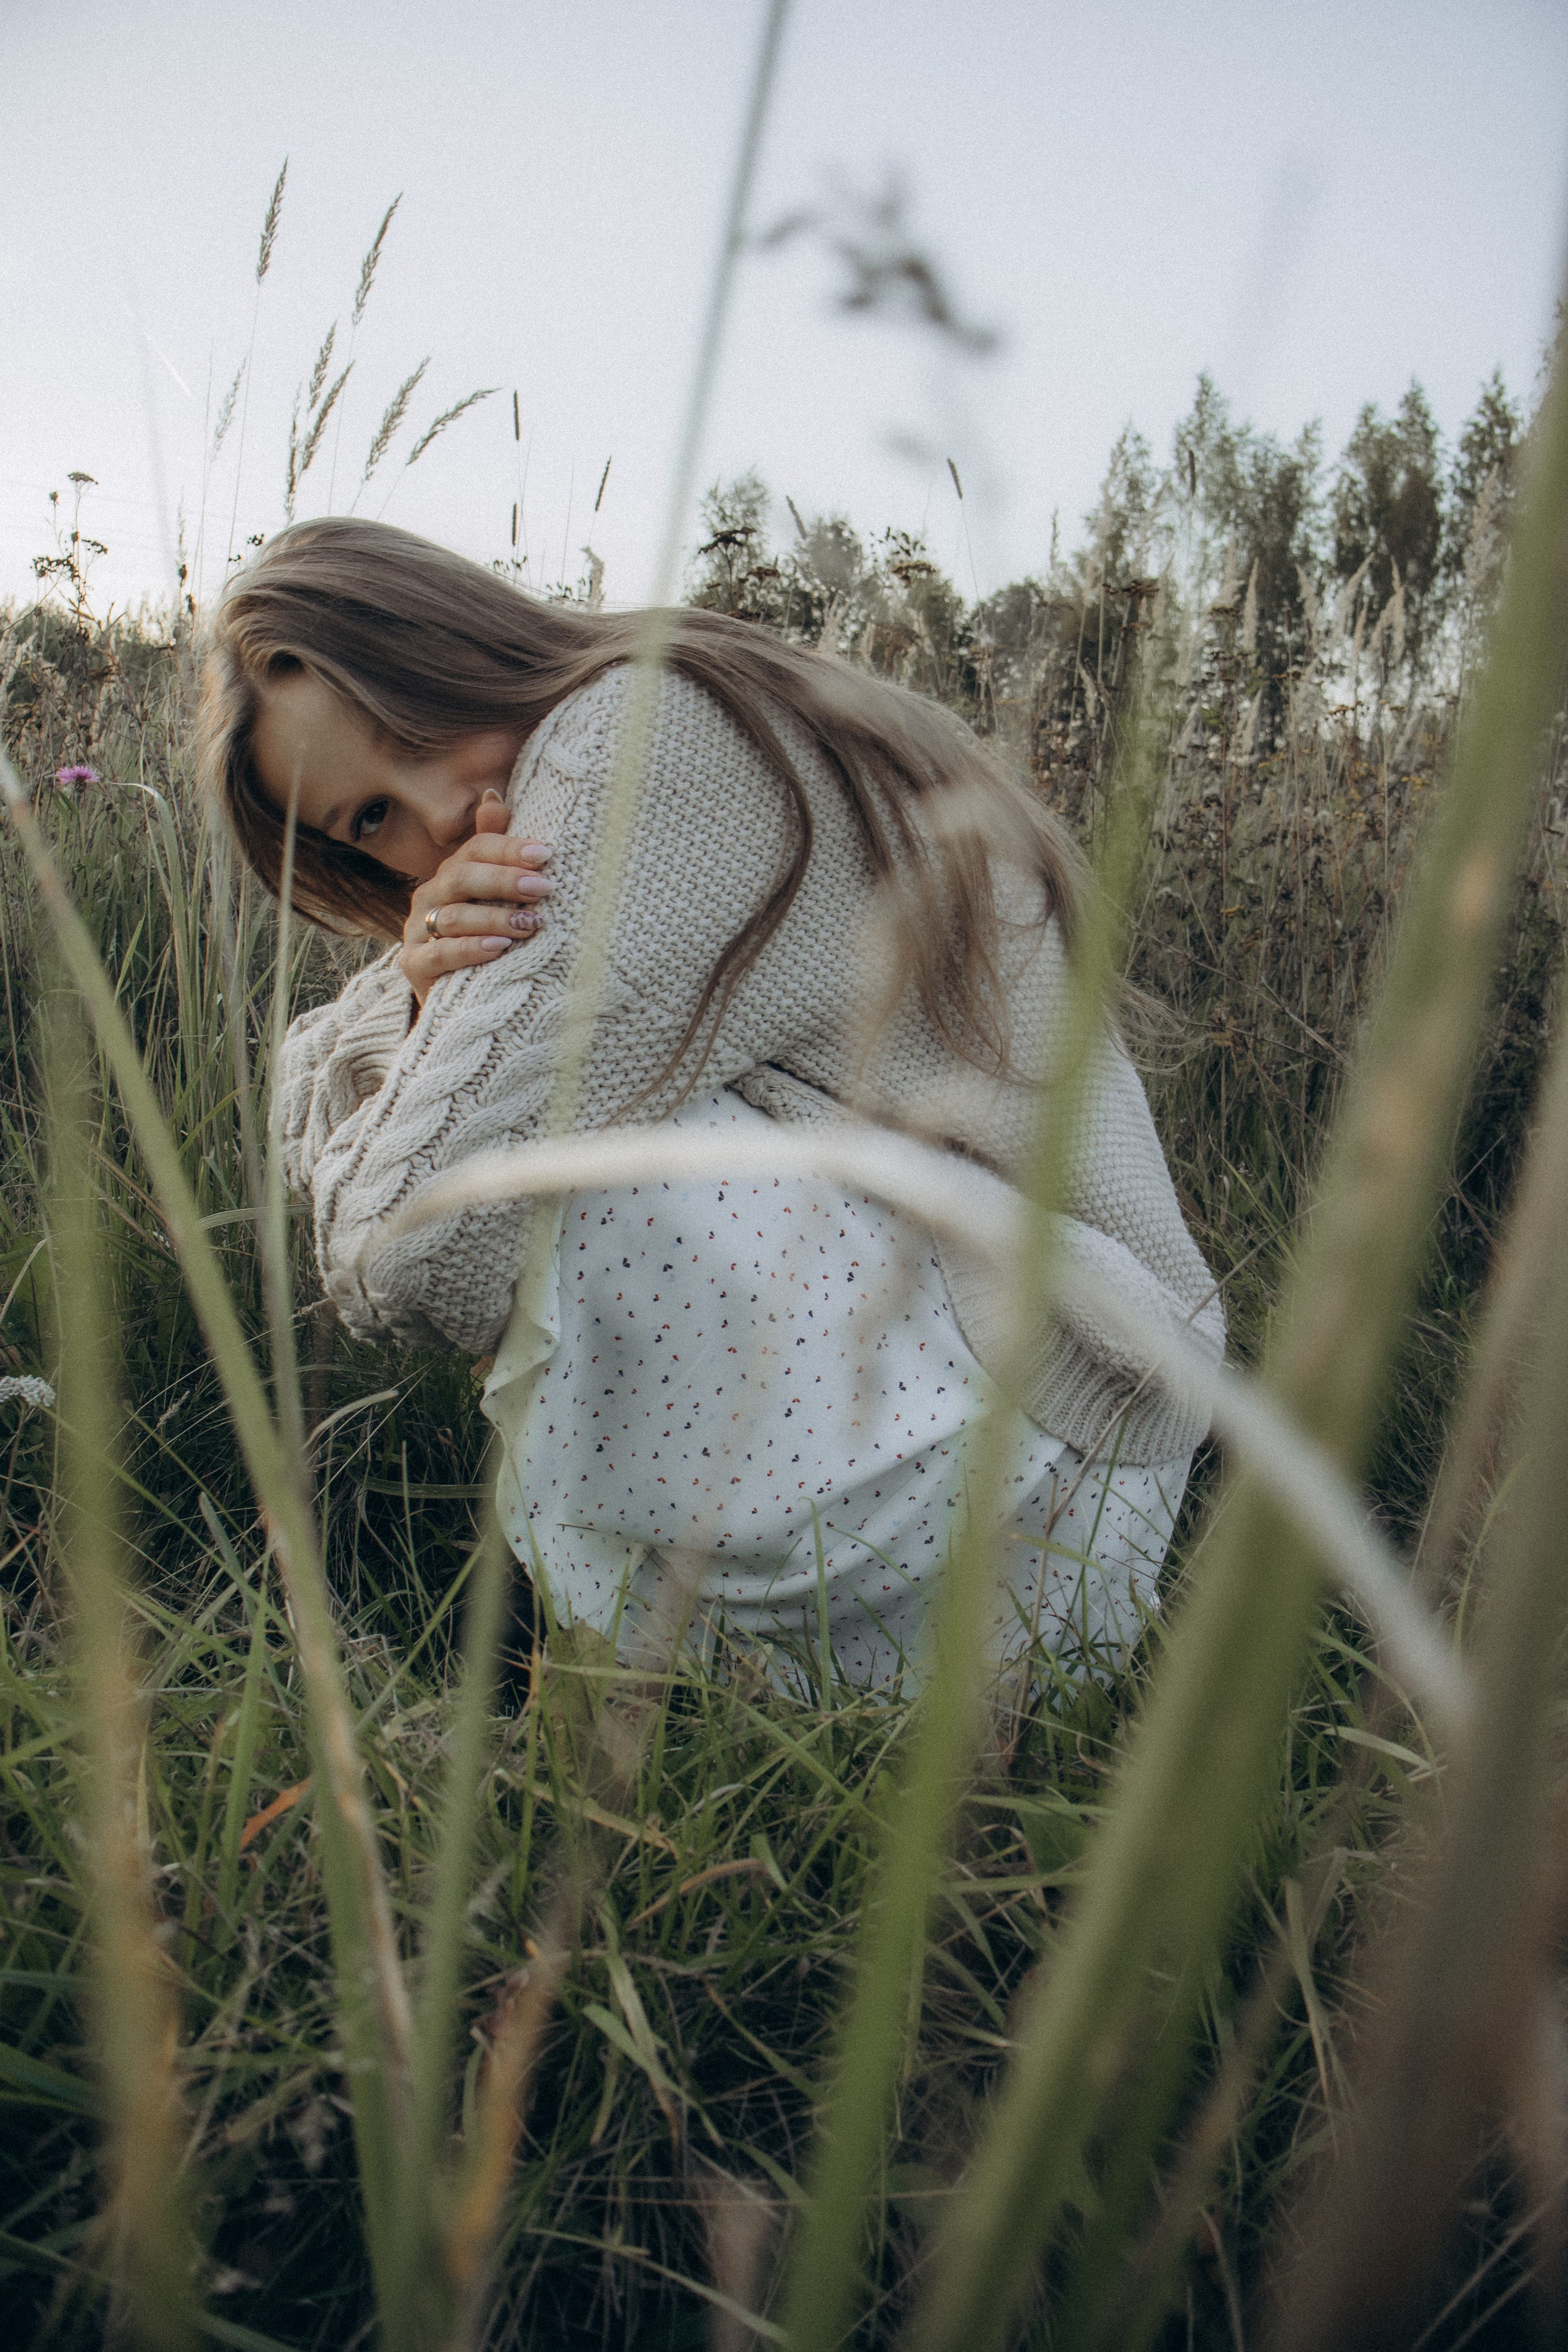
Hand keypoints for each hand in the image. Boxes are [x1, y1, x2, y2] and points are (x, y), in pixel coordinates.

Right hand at [399, 791, 554, 1006]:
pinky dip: (470, 949)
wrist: (460, 997)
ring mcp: (417, 932)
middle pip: (463, 878)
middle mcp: (429, 898)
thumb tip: (493, 796)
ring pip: (454, 917)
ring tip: (531, 924)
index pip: (475, 850)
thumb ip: (493, 848)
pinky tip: (500, 948)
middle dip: (505, 881)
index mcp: (450, 875)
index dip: (509, 848)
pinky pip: (438, 954)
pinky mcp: (413, 966)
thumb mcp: (493, 896)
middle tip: (543, 889)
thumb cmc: (485, 938)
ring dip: (495, 918)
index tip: (546, 855)